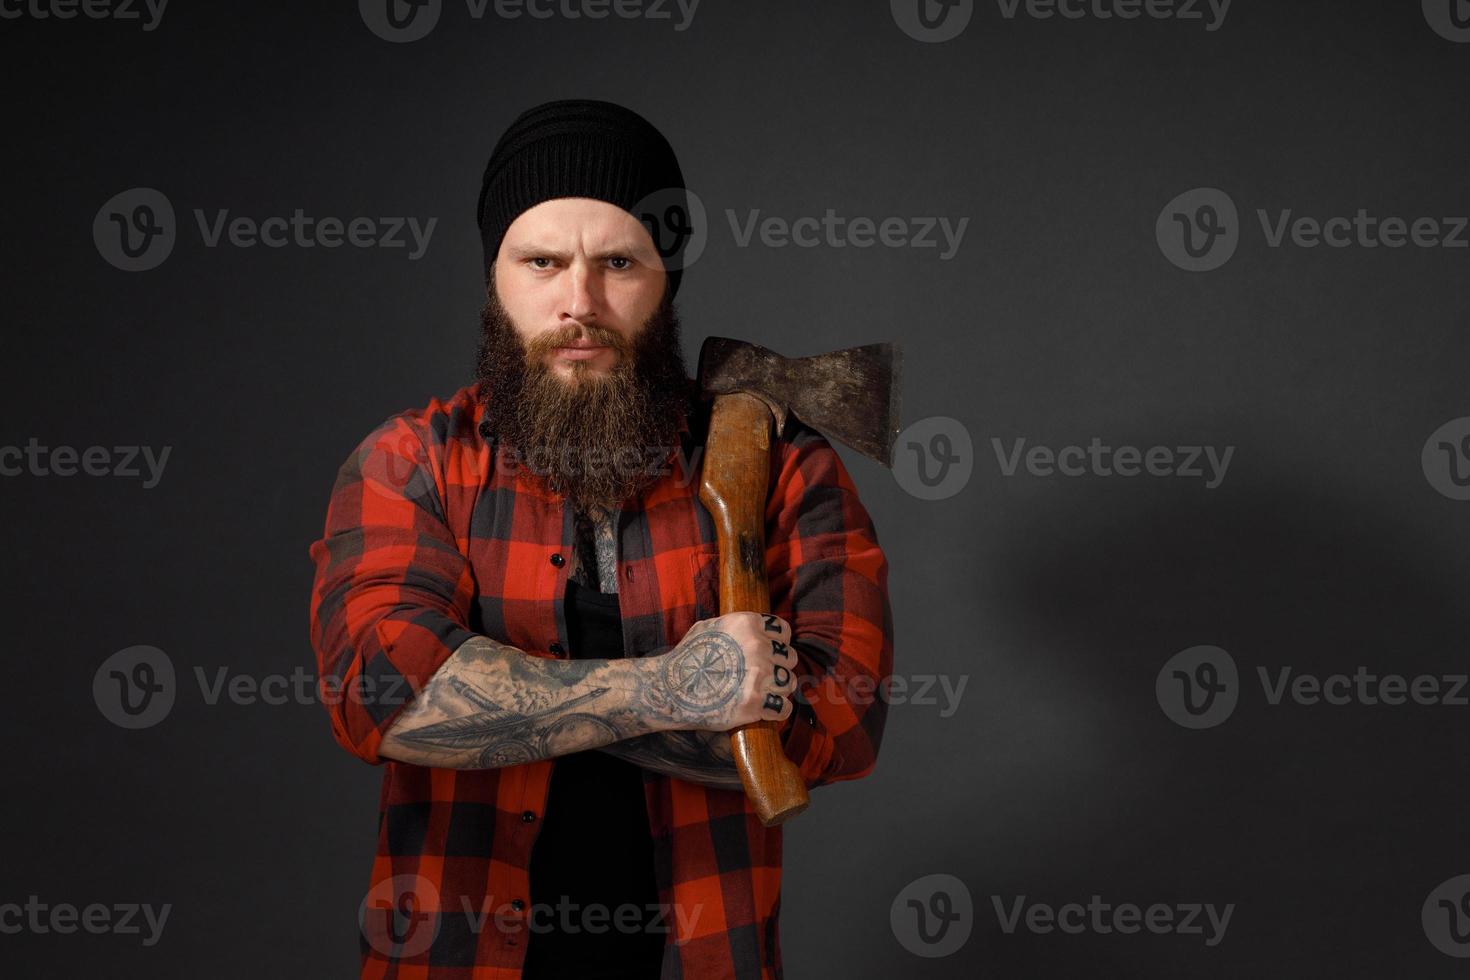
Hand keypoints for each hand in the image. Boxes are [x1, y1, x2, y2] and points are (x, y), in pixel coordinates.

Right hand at [655, 612, 796, 731]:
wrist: (670, 690)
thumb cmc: (687, 658)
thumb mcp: (709, 627)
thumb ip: (737, 627)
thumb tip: (757, 628)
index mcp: (748, 624)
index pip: (784, 632)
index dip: (779, 643)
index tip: (772, 653)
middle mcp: (757, 647)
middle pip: (790, 658)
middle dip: (780, 667)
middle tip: (765, 676)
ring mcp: (758, 675)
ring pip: (789, 682)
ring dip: (779, 688)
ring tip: (765, 692)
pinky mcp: (755, 703)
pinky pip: (784, 707)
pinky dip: (779, 710)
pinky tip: (769, 709)